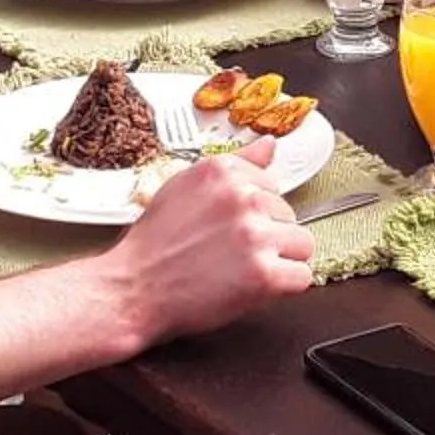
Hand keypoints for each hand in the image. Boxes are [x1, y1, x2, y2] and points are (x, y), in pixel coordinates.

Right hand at [109, 138, 315, 345]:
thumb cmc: (155, 245)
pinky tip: (252, 287)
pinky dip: (283, 287)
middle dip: (267, 236)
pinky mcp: (264, 274)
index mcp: (224, 171)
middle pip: (289, 215)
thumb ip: (236, 166)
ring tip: (241, 270)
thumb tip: (270, 145)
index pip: (273, 186)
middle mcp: (243, 197)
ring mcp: (255, 235)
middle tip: (229, 253)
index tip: (229, 228)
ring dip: (279, 261)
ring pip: (302, 245)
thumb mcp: (186, 187)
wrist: (132, 290)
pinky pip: (302, 277)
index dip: (254, 213)